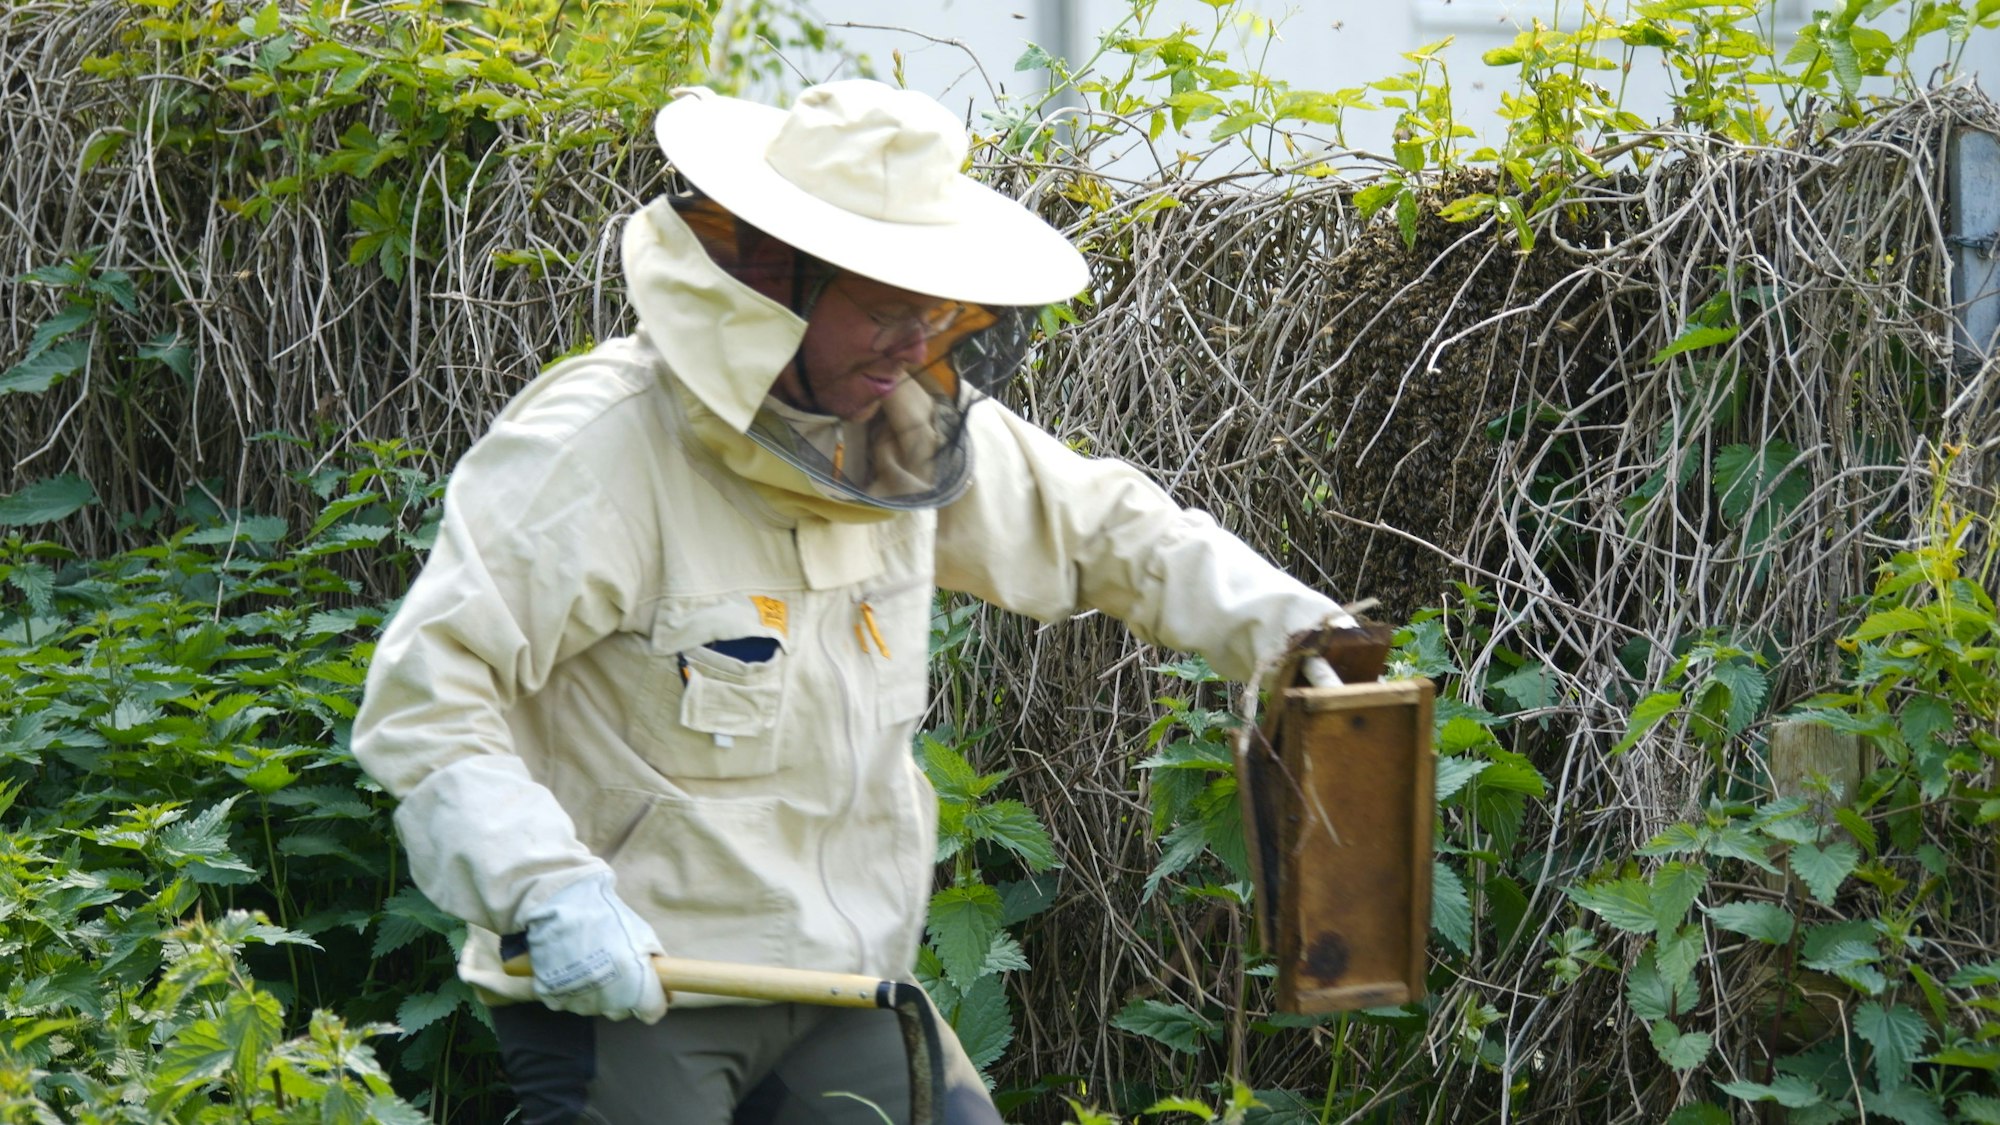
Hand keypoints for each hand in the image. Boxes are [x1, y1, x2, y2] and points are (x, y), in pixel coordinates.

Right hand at [522, 872, 668, 1021]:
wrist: (556, 911)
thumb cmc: (603, 917)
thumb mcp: (640, 931)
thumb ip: (654, 958)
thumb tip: (663, 976)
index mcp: (634, 986)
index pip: (653, 1012)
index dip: (655, 999)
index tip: (652, 987)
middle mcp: (609, 1002)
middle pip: (624, 1009)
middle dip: (626, 992)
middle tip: (618, 964)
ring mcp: (580, 1003)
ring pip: (597, 1005)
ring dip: (599, 990)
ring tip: (592, 959)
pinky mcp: (556, 1000)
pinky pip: (572, 1000)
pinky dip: (574, 987)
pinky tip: (572, 965)